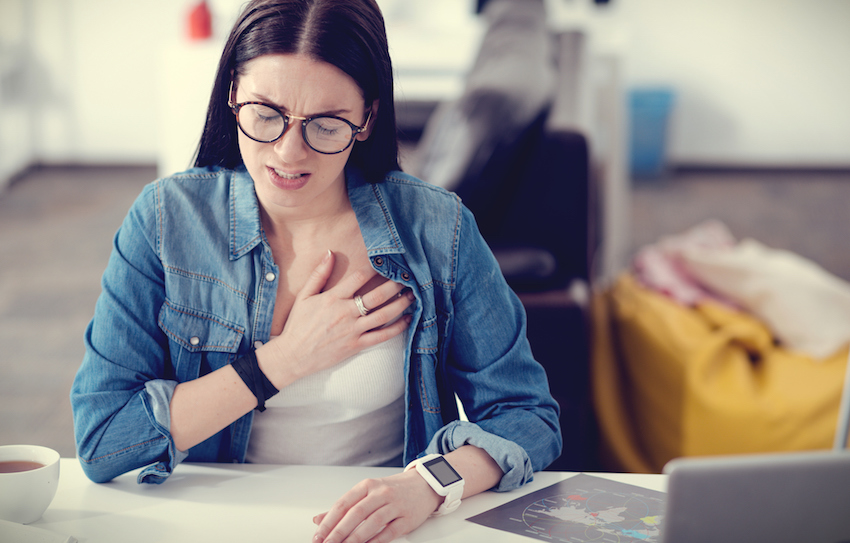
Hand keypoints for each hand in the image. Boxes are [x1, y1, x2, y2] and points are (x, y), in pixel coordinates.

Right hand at [258, 250, 413, 387]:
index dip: (373, 268)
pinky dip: (397, 328)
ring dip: (401, 304)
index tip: (384, 261)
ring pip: (384, 315)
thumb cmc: (297, 325)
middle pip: (377, 296)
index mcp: (333, 298)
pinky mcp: (357, 345)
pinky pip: (382, 336)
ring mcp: (353, 330)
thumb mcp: (304, 296)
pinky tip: (407, 319)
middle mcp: (345, 313)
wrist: (293, 356)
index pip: (358, 278)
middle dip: (395, 285)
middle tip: (408, 277)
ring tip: (413, 295)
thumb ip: (319, 274)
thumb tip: (330, 253)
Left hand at [312, 470, 441, 542]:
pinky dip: (376, 541)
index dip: (329, 522)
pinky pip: (390, 532)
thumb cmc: (393, 489)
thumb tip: (319, 519)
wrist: (425, 484)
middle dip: (338, 533)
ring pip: (372, 523)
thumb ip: (344, 506)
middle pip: (356, 514)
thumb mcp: (367, 492)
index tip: (318, 536)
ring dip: (355, 539)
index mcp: (368, 486)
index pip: (343, 504)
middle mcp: (381, 493)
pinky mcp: (408, 518)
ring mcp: (396, 505)